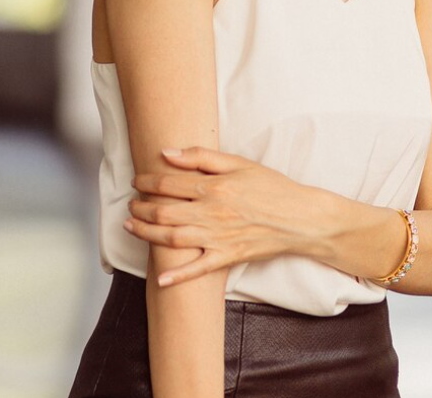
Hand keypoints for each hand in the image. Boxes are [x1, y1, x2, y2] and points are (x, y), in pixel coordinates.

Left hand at [125, 146, 329, 286]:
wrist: (301, 218)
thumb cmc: (272, 187)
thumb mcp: (239, 163)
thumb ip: (200, 156)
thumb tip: (166, 152)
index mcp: (214, 188)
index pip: (168, 184)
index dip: (146, 182)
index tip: (136, 181)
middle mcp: (212, 214)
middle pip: (163, 212)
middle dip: (140, 208)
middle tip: (130, 204)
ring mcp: (218, 238)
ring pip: (172, 239)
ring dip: (146, 233)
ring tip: (131, 226)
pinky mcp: (227, 257)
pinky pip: (197, 270)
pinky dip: (177, 276)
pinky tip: (160, 278)